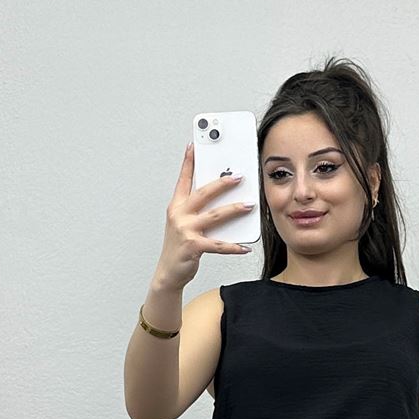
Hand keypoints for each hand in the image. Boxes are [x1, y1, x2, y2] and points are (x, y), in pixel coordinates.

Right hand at [154, 142, 255, 291]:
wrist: (169, 272)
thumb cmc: (179, 246)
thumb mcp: (184, 223)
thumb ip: (198, 209)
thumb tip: (222, 198)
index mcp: (176, 206)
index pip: (183, 179)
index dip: (188, 162)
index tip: (194, 145)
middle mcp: (179, 215)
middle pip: (203, 193)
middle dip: (222, 183)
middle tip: (239, 176)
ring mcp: (185, 230)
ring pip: (215, 215)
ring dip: (234, 209)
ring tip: (249, 205)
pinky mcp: (193, 246)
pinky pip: (218, 244)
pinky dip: (233, 246)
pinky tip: (245, 246)